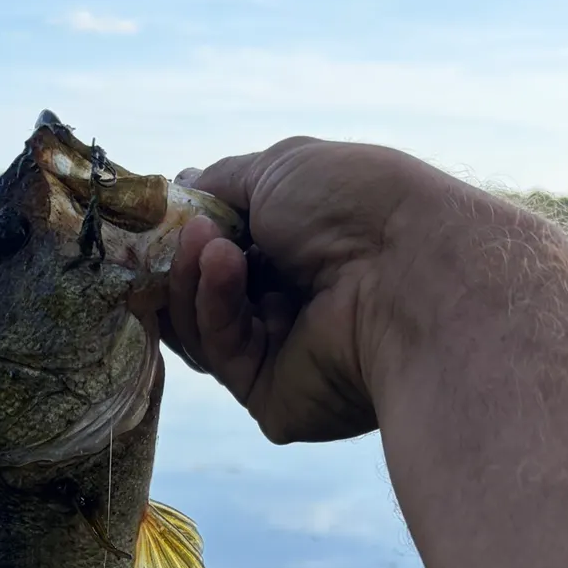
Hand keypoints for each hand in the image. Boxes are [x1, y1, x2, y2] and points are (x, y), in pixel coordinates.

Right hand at [161, 136, 459, 443]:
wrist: (409, 272)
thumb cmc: (357, 207)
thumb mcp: (280, 169)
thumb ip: (221, 182)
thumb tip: (180, 187)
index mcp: (303, 252)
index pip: (224, 250)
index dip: (187, 233)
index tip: (158, 215)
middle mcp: (294, 306)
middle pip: (201, 294)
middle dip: (180, 259)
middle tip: (169, 232)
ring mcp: (282, 355)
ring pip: (201, 327)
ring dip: (194, 277)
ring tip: (206, 241)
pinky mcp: (272, 398)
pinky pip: (222, 355)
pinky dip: (214, 306)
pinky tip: (224, 266)